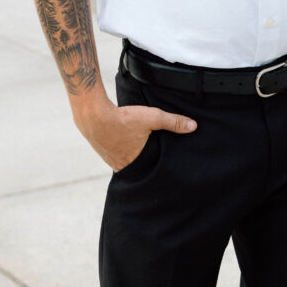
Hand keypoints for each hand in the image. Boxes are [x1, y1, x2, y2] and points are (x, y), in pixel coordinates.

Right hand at [72, 89, 196, 171]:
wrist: (93, 115)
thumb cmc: (123, 119)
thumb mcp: (152, 118)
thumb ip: (173, 122)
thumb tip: (193, 127)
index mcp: (135, 164)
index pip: (152, 170)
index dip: (159, 167)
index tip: (167, 165)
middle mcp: (122, 166)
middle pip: (140, 166)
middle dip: (148, 162)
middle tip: (157, 155)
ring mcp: (110, 160)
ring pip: (127, 160)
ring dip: (134, 155)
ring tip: (142, 148)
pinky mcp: (103, 150)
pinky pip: (117, 154)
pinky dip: (123, 149)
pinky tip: (125, 140)